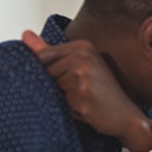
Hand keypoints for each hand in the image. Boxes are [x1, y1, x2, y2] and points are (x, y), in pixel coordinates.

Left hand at [22, 30, 148, 146]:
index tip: (71, 81)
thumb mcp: (77, 68)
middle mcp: (84, 56)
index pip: (43, 55)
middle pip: (45, 71)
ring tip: (82, 100)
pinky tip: (85, 108)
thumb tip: (25, 34)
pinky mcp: (82, 93)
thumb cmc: (101, 94)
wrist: (126, 116)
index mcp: (83, 46)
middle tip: (80, 92)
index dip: (50, 73)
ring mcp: (83, 74)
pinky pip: (59, 100)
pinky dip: (68, 108)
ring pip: (50, 86)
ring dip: (61, 98)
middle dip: (55, 86)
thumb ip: (49, 51)